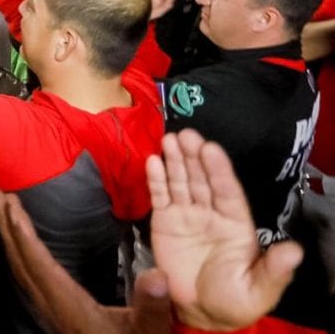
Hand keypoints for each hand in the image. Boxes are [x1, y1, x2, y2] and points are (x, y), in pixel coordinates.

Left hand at [0, 187, 172, 332]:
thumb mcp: (149, 330)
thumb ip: (152, 306)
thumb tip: (156, 274)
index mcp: (69, 306)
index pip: (39, 266)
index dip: (25, 237)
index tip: (12, 208)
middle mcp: (52, 304)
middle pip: (21, 260)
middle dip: (6, 225)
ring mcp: (49, 307)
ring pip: (20, 266)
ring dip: (9, 234)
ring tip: (1, 207)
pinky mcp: (54, 309)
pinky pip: (28, 273)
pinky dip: (19, 250)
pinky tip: (20, 241)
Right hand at [148, 129, 300, 329]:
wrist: (199, 311)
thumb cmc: (234, 300)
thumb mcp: (259, 289)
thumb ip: (274, 269)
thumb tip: (294, 249)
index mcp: (236, 224)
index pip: (228, 191)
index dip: (219, 170)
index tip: (211, 149)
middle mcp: (211, 213)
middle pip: (202, 180)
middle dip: (194, 157)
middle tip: (186, 135)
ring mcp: (187, 215)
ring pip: (181, 182)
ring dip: (175, 160)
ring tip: (168, 140)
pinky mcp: (164, 222)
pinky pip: (160, 196)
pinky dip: (155, 179)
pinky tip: (152, 161)